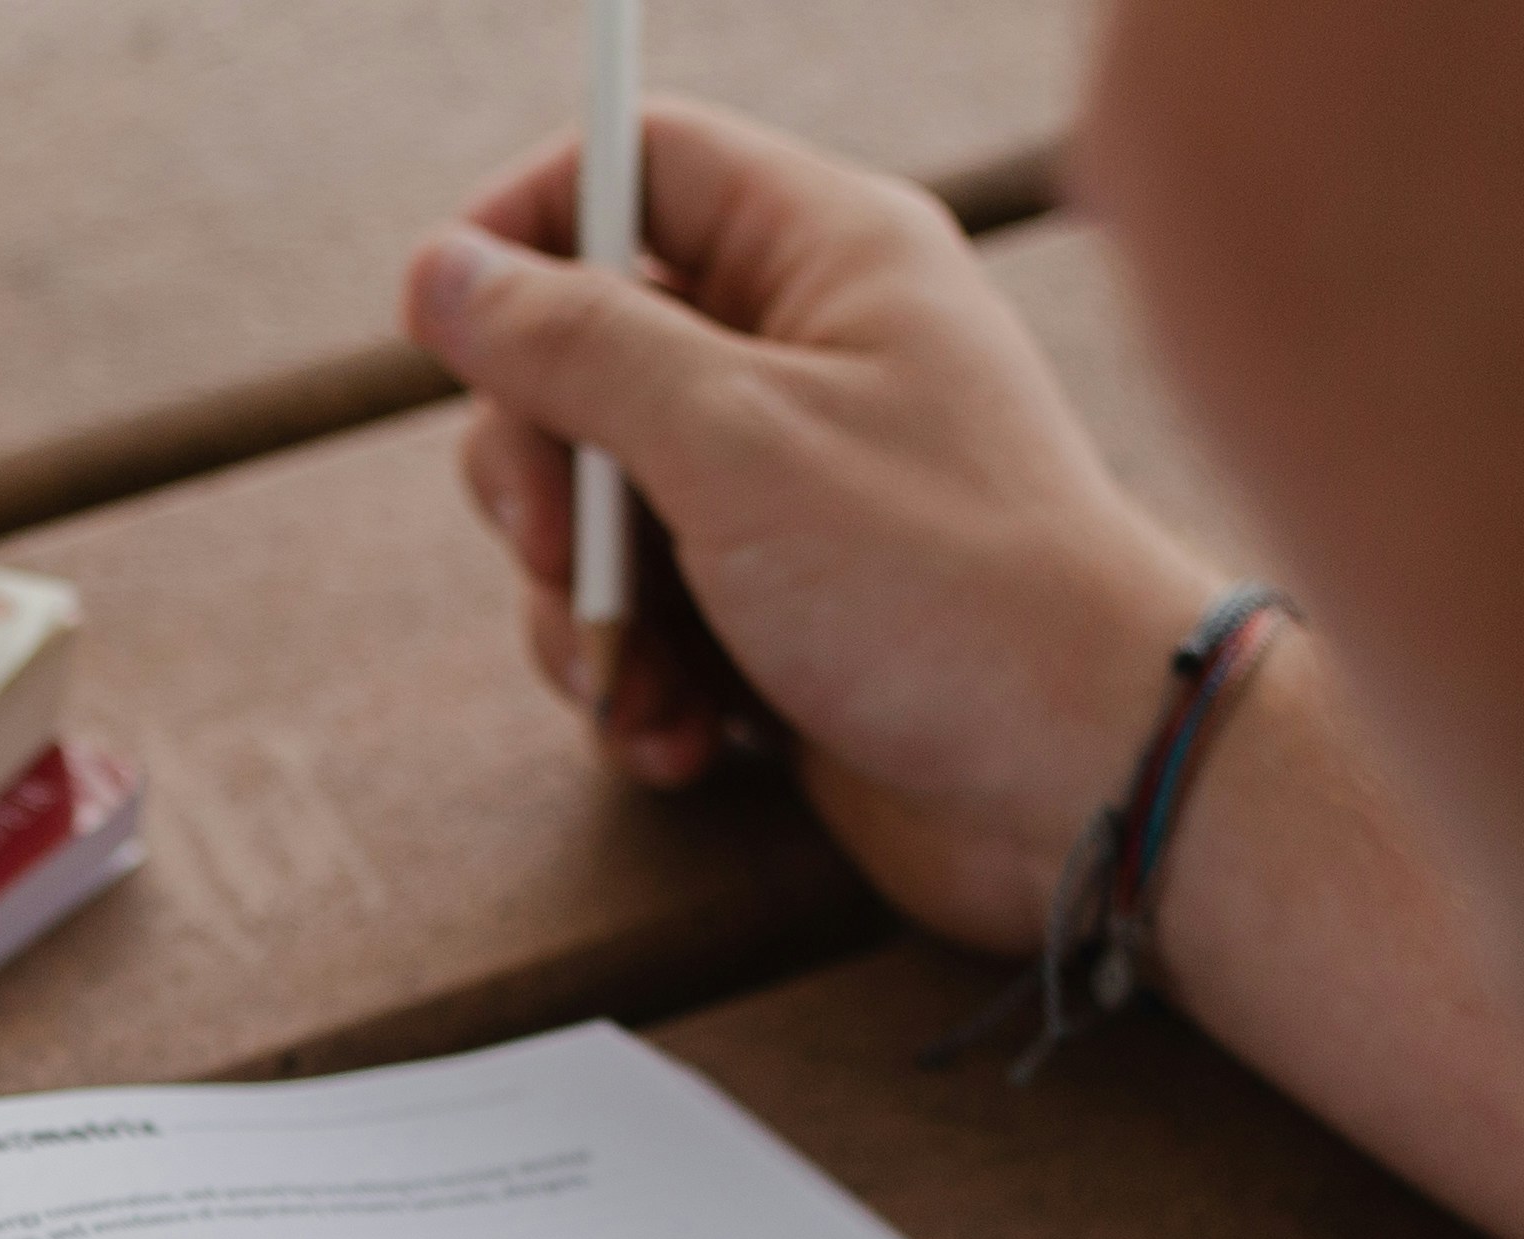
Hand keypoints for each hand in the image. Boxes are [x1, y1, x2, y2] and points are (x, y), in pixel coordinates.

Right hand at [402, 101, 1229, 951]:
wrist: (1082, 786)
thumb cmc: (941, 589)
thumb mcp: (732, 444)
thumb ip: (573, 347)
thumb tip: (440, 270)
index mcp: (824, 258)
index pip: (639, 166)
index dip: (527, 225)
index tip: (445, 326)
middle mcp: (804, 358)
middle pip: (579, 358)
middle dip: (541, 479)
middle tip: (563, 560)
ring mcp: (784, 493)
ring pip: (593, 511)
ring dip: (582, 616)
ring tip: (641, 692)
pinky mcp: (772, 614)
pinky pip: (640, 621)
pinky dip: (637, 686)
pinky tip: (686, 744)